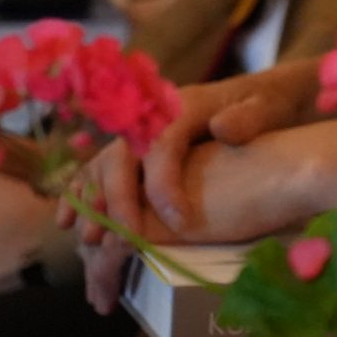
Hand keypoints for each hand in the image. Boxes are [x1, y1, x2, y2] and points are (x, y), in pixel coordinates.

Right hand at [64, 119, 336, 311]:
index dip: (165, 186)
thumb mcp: (267, 107)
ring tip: (87, 240)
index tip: (179, 223)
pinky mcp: (137, 151)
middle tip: (125, 241)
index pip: (163, 146)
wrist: (265, 94)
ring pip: (103, 165)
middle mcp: (153, 119)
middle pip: (122, 158)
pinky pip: (101, 171)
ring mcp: (141, 134)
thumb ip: (248, 118)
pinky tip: (69, 221)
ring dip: (90, 202)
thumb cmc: (267, 105)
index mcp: (184, 107)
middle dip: (119, 201)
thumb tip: (222, 127)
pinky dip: (82, 194)